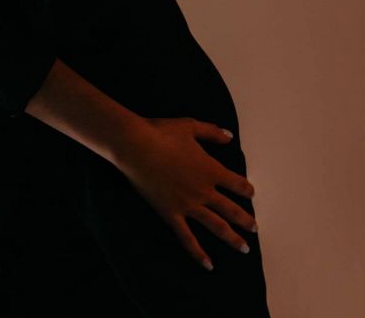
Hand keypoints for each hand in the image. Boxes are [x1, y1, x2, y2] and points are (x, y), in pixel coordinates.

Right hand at [114, 115, 257, 271]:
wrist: (137, 146)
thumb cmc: (163, 133)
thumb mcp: (190, 126)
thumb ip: (212, 132)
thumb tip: (229, 137)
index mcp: (211, 169)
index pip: (237, 184)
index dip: (246, 189)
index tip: (251, 194)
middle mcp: (204, 190)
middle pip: (231, 209)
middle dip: (245, 220)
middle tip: (255, 229)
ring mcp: (188, 205)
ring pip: (216, 226)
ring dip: (232, 238)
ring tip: (244, 249)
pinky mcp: (171, 214)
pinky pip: (188, 238)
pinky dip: (199, 253)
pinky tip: (208, 265)